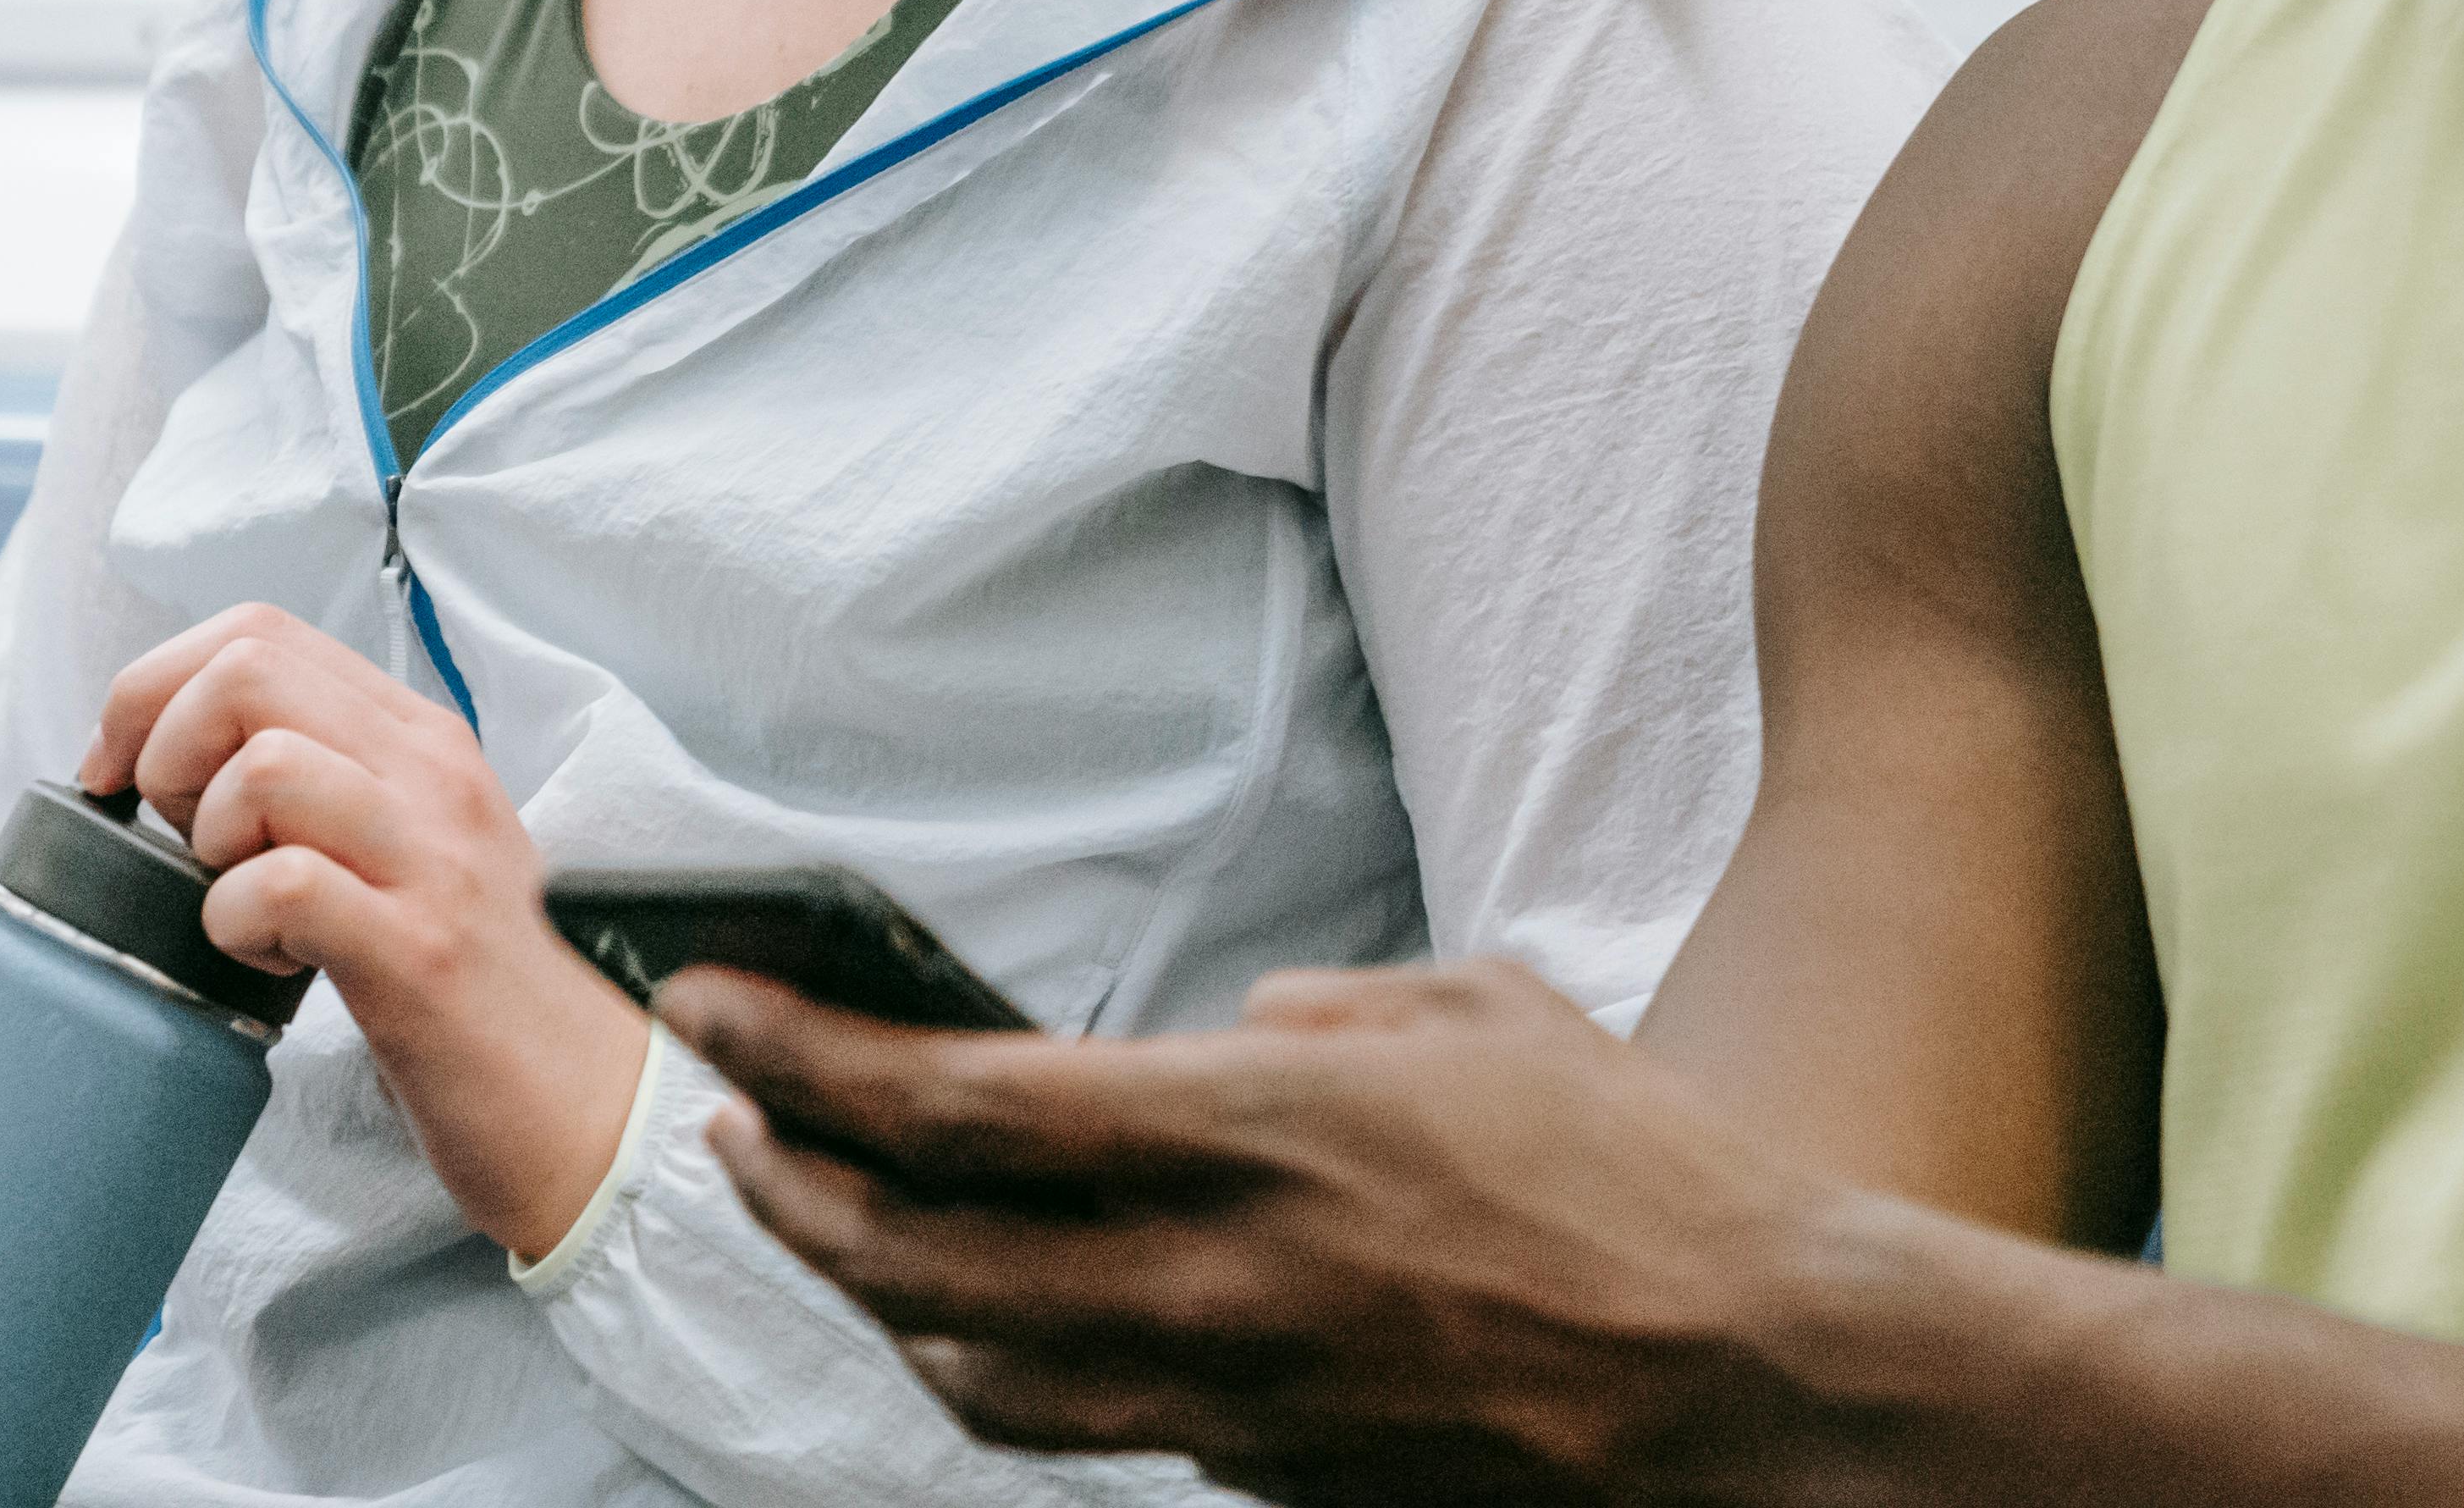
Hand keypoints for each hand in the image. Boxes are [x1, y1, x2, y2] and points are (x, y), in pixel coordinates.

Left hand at [86, 603, 646, 1261]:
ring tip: (236, 900)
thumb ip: (333, 785)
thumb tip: (190, 755)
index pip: (261, 631)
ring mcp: (432, 857)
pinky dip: (236, 922)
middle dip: (165, 748)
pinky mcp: (419, 949)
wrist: (584, 1098)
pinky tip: (269, 959)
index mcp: (422, 740)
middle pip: (249, 671)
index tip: (123, 769)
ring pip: (267, 766)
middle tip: (180, 838)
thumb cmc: (475, 985)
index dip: (156, 687)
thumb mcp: (413, 849)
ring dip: (209, 838)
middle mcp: (433, 775)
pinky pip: (284, 885)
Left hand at [664, 960, 1886, 1505]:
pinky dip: (996, 1364)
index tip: (713, 1003)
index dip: (804, 1058)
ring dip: (871, 1297)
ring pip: (970, 1370)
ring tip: (828, 1222)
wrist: (1750, 1377)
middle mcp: (1211, 1276)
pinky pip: (1081, 1422)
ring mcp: (1229, 1398)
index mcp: (1257, 1128)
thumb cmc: (1641, 1175)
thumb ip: (1331, 1011)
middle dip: (793, 1189)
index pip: (954, 1104)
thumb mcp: (1483, 1010)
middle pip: (913, 1259)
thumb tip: (1233, 1030)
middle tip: (735, 1125)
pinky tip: (984, 1319)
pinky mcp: (1266, 1475)